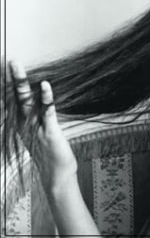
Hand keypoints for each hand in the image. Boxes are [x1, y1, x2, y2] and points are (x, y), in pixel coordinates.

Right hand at [10, 61, 77, 194]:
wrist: (56, 176)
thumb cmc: (49, 152)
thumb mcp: (38, 131)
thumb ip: (36, 114)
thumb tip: (35, 96)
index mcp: (22, 122)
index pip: (13, 98)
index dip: (9, 83)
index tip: (4, 67)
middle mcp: (26, 123)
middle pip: (16, 96)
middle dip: (11, 78)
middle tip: (8, 62)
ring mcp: (36, 126)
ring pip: (27, 100)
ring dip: (22, 83)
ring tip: (17, 67)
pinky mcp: (49, 130)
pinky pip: (47, 111)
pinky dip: (46, 96)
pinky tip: (45, 84)